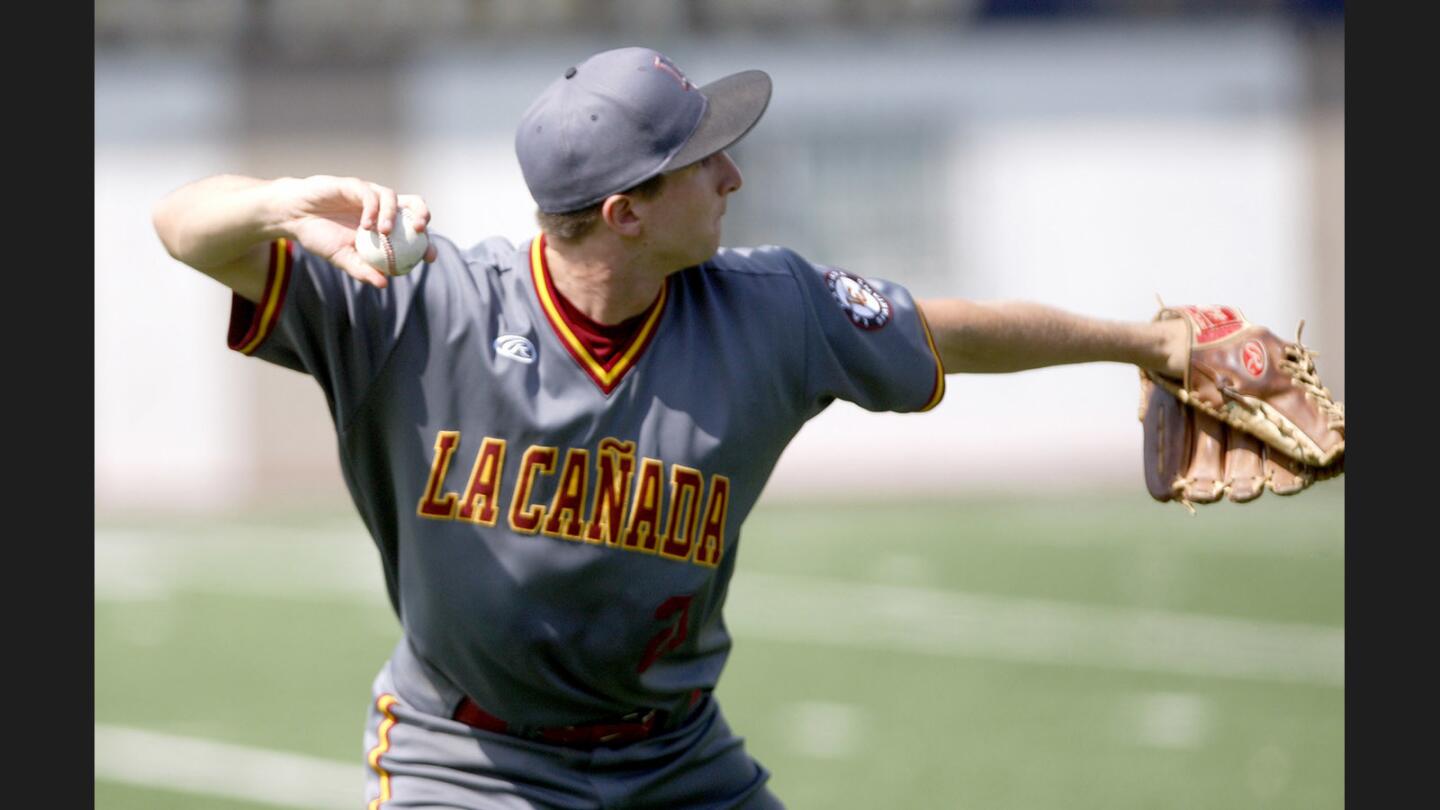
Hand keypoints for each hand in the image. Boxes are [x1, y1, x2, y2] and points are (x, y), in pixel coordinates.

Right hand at [272, 175, 438, 288]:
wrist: (294, 218)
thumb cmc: (321, 237)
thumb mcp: (342, 258)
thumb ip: (363, 270)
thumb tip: (384, 284)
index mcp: (386, 226)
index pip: (413, 231)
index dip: (426, 243)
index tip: (429, 257)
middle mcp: (382, 208)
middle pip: (413, 205)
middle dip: (423, 216)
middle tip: (421, 232)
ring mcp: (368, 195)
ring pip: (392, 197)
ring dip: (391, 215)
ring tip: (383, 232)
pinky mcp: (353, 185)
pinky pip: (369, 193)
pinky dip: (372, 208)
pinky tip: (365, 224)